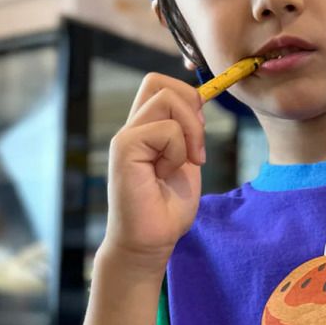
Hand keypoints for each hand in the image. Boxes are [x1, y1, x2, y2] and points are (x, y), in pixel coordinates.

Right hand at [103, 72, 207, 269]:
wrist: (150, 241)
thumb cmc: (167, 209)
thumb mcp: (187, 163)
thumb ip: (189, 134)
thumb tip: (200, 101)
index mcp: (147, 129)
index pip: (160, 85)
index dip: (187, 94)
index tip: (200, 128)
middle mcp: (133, 127)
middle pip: (160, 82)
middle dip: (191, 106)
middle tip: (197, 147)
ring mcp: (126, 136)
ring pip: (167, 99)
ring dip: (189, 131)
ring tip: (186, 162)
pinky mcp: (124, 148)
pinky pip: (165, 129)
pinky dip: (177, 151)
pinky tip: (166, 174)